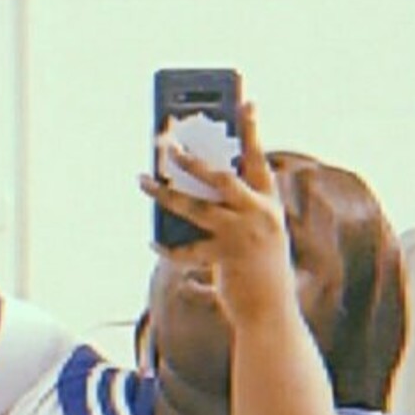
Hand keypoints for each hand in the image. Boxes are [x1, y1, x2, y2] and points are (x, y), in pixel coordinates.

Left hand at [140, 104, 297, 327]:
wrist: (272, 313)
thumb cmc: (260, 273)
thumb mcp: (256, 235)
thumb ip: (234, 211)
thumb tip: (193, 191)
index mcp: (269, 204)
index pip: (259, 159)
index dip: (252, 130)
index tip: (246, 102)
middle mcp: (258, 214)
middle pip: (219, 176)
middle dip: (189, 158)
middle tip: (165, 144)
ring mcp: (242, 235)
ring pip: (194, 207)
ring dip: (164, 193)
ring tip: (143, 181)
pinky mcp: (224, 258)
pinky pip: (186, 249)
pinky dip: (168, 247)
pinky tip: (154, 241)